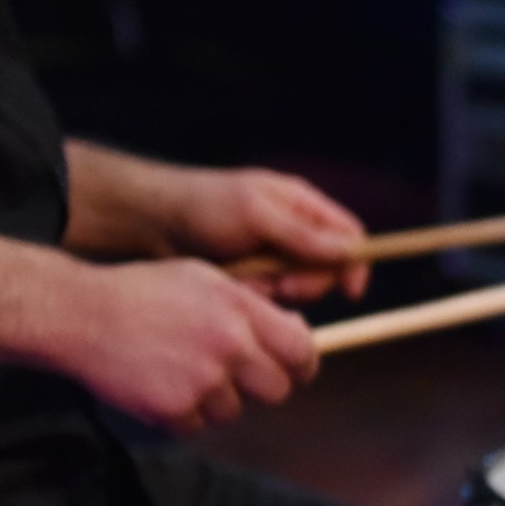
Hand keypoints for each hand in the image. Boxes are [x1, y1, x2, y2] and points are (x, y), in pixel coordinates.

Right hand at [65, 259, 319, 430]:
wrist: (80, 313)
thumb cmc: (145, 294)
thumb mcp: (206, 281)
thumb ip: (254, 307)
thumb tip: (299, 332)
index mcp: (241, 308)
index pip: (301, 350)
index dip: (302, 364)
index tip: (293, 369)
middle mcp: (229, 344)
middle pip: (277, 390)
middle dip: (260, 388)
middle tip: (234, 377)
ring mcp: (202, 379)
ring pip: (235, 412)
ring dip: (216, 401)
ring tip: (181, 372)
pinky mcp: (174, 408)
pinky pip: (197, 426)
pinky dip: (182, 415)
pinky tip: (159, 385)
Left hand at [167, 167, 370, 304]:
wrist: (150, 223)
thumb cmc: (202, 206)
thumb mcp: (255, 215)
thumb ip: (302, 235)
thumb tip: (348, 251)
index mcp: (301, 205)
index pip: (348, 236)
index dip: (354, 264)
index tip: (349, 291)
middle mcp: (293, 232)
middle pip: (326, 270)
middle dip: (303, 282)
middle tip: (278, 283)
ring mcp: (273, 257)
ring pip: (295, 290)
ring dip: (271, 290)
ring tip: (242, 278)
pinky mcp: (253, 278)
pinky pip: (268, 299)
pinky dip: (251, 296)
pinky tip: (229, 284)